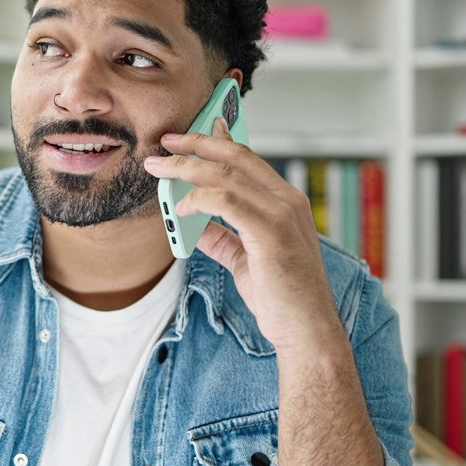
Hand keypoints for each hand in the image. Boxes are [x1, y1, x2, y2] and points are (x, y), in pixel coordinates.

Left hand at [142, 119, 343, 352]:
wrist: (306, 330)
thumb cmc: (281, 298)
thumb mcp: (244, 260)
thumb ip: (221, 238)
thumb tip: (192, 224)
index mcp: (285, 202)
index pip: (247, 158)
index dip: (215, 142)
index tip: (188, 136)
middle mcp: (287, 200)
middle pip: (235, 156)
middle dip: (195, 145)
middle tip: (165, 143)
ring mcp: (282, 213)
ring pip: (226, 174)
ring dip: (187, 168)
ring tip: (159, 170)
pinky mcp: (271, 232)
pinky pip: (226, 201)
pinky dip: (198, 199)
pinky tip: (180, 209)